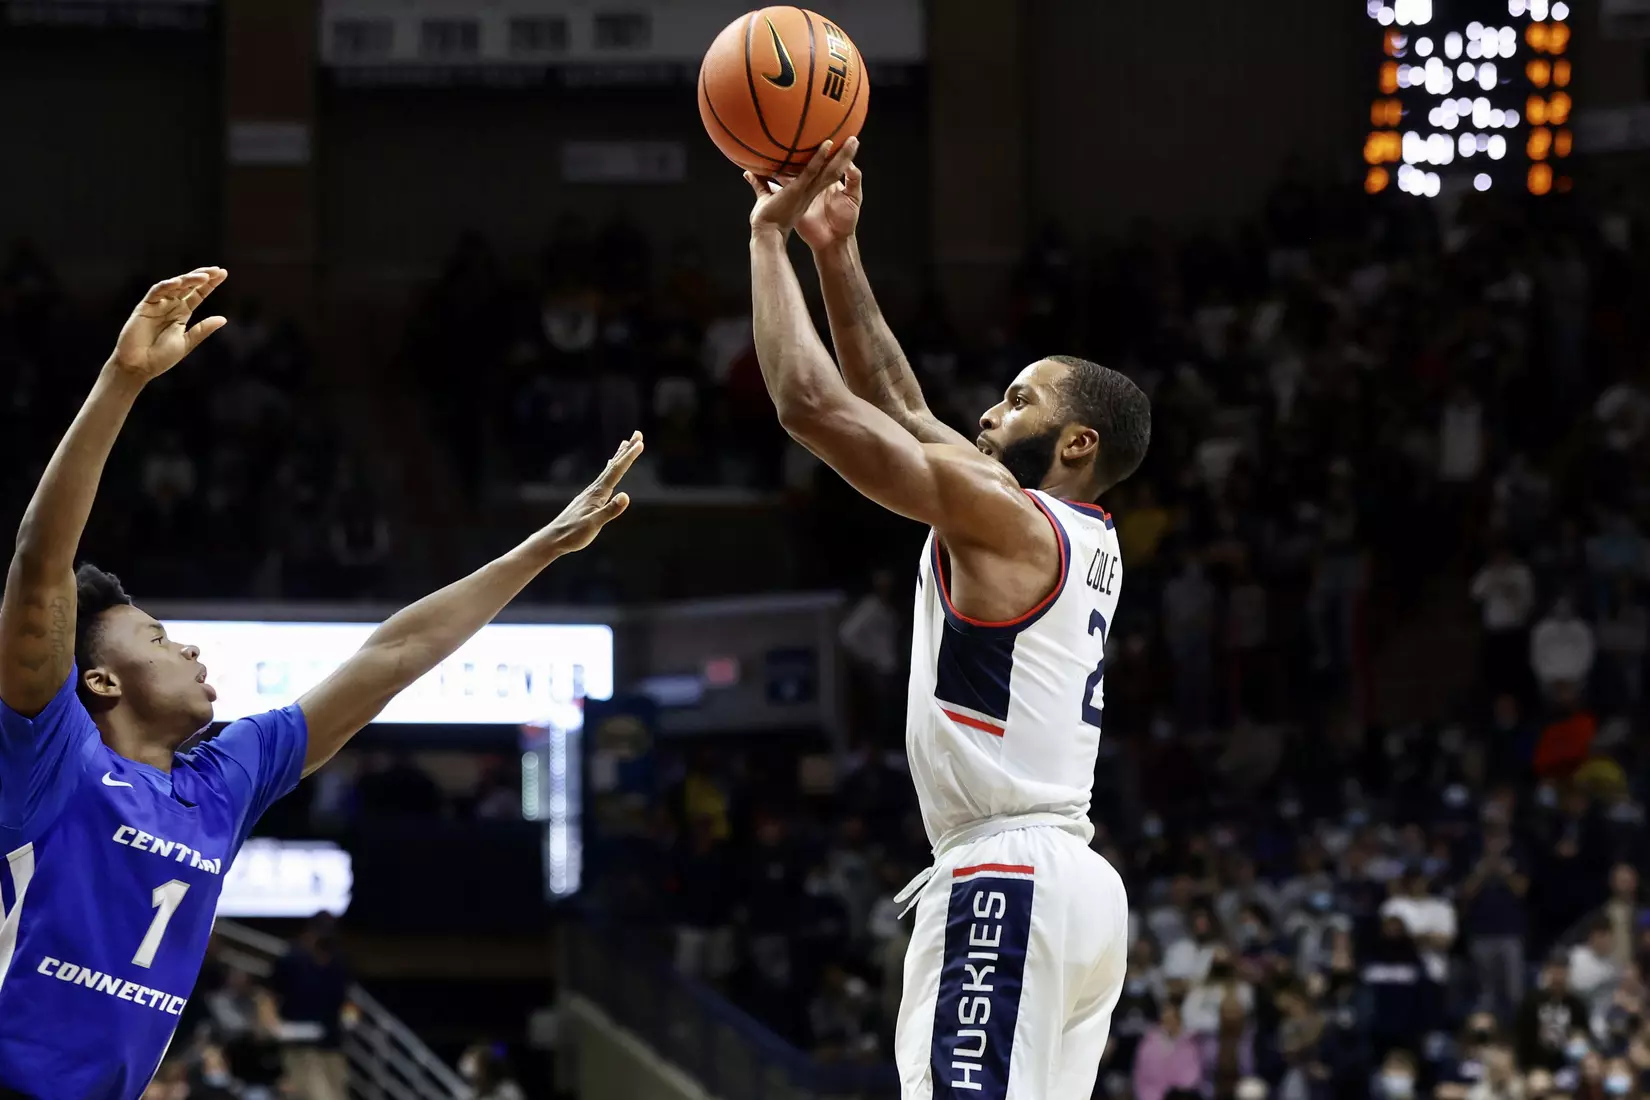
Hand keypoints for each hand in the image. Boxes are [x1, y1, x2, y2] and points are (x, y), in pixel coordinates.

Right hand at [109, 268, 227, 380]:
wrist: (139, 366)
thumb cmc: (161, 357)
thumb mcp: (187, 342)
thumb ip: (202, 330)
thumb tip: (223, 319)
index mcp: (182, 313)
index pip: (197, 294)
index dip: (209, 284)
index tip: (223, 274)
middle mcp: (170, 306)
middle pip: (188, 286)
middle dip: (202, 277)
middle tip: (217, 270)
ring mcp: (157, 305)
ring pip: (174, 286)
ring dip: (188, 279)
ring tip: (204, 276)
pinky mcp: (144, 306)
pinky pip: (156, 292)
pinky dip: (167, 286)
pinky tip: (179, 282)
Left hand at [542, 432, 643, 551]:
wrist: (554, 538)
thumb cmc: (573, 534)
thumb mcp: (593, 524)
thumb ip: (610, 510)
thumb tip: (626, 496)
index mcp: (598, 493)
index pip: (616, 471)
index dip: (629, 457)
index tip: (640, 443)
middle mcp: (594, 489)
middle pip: (613, 465)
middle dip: (626, 450)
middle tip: (637, 434)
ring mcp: (591, 493)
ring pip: (608, 470)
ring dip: (618, 456)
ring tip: (624, 444)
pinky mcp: (589, 499)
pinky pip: (603, 478)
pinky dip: (609, 469)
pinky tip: (609, 467)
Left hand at [747, 137, 859, 239]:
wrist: (766, 234)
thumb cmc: (766, 220)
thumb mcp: (764, 196)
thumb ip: (759, 183)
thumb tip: (748, 172)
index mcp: (804, 192)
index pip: (821, 174)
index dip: (830, 163)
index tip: (836, 149)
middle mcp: (810, 190)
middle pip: (831, 170)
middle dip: (844, 156)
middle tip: (853, 140)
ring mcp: (806, 190)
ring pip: (828, 169)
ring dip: (840, 154)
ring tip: (851, 139)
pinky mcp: (799, 190)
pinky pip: (812, 171)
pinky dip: (820, 157)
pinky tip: (827, 143)